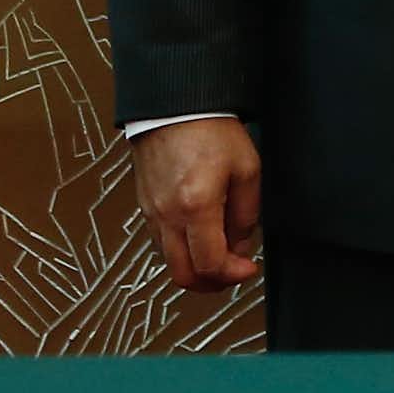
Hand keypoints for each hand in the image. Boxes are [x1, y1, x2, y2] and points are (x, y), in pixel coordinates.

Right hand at [132, 118, 261, 293]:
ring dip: (195, 269)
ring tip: (220, 256)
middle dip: (211, 284)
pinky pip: (161, 244)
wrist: (175, 108)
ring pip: (169, 263)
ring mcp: (151, 215)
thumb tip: (241, 245)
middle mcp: (168, 217)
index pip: (209, 264)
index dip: (232, 275)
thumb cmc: (212, 131)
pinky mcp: (145, 209)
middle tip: (232, 274)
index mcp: (196, 207)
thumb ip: (246, 212)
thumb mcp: (246, 168)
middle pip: (182, 275)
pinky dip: (181, 252)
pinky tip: (200, 239)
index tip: (248, 269)